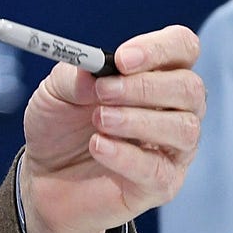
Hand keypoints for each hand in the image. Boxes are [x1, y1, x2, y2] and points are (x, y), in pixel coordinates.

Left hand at [19, 24, 203, 232]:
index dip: (159, 49)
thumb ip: (75, 75)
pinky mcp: (161, 185)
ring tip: (98, 121)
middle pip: (190, 88)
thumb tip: (97, 72)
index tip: (122, 59)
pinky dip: (124, 155)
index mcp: (153, 75)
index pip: (182, 48)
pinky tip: (97, 146)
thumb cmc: (58, 125)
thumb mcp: (55, 91)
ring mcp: (173, 150)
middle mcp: (173, 110)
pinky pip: (157, 169)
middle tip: (103, 92)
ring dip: (136, 120)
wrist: (42, 176)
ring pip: (184, 128)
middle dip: (144, 87)